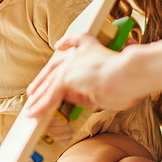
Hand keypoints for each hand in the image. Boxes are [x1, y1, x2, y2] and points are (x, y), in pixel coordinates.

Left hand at [25, 32, 142, 119]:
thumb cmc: (129, 82)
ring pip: (50, 82)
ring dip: (39, 97)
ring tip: (30, 109)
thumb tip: (73, 96)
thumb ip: (88, 89)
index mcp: (91, 49)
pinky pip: (51, 93)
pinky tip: (34, 113)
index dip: (64, 52)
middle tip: (32, 91)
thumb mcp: (106, 86)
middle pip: (55, 67)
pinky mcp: (67, 75)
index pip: (74, 51)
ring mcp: (71, 63)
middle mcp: (78, 54)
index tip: (58, 48)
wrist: (132, 75)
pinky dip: (42, 105)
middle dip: (43, 80)